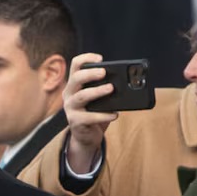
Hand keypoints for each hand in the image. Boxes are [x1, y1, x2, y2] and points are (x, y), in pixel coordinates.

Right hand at [63, 53, 117, 173]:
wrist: (87, 137)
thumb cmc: (94, 113)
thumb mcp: (98, 98)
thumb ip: (105, 87)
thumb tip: (127, 81)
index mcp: (74, 84)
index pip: (75, 65)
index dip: (86, 58)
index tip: (100, 58)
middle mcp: (69, 94)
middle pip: (76, 78)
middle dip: (90, 73)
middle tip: (104, 72)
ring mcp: (70, 108)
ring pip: (81, 96)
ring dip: (97, 91)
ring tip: (111, 88)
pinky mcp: (75, 121)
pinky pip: (89, 117)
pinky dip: (103, 115)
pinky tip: (114, 114)